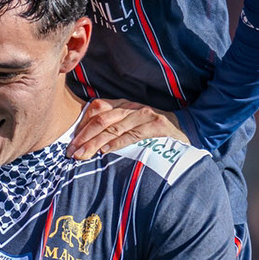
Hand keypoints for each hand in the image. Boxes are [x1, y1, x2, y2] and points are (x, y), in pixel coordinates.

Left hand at [68, 99, 189, 160]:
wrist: (187, 127)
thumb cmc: (154, 130)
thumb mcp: (131, 123)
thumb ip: (113, 128)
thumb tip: (89, 143)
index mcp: (123, 104)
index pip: (96, 109)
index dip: (81, 125)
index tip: (70, 142)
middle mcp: (131, 107)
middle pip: (101, 119)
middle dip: (83, 136)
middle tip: (71, 152)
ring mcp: (144, 115)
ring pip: (113, 127)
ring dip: (94, 142)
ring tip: (82, 155)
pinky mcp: (156, 126)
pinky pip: (132, 134)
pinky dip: (117, 143)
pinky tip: (104, 151)